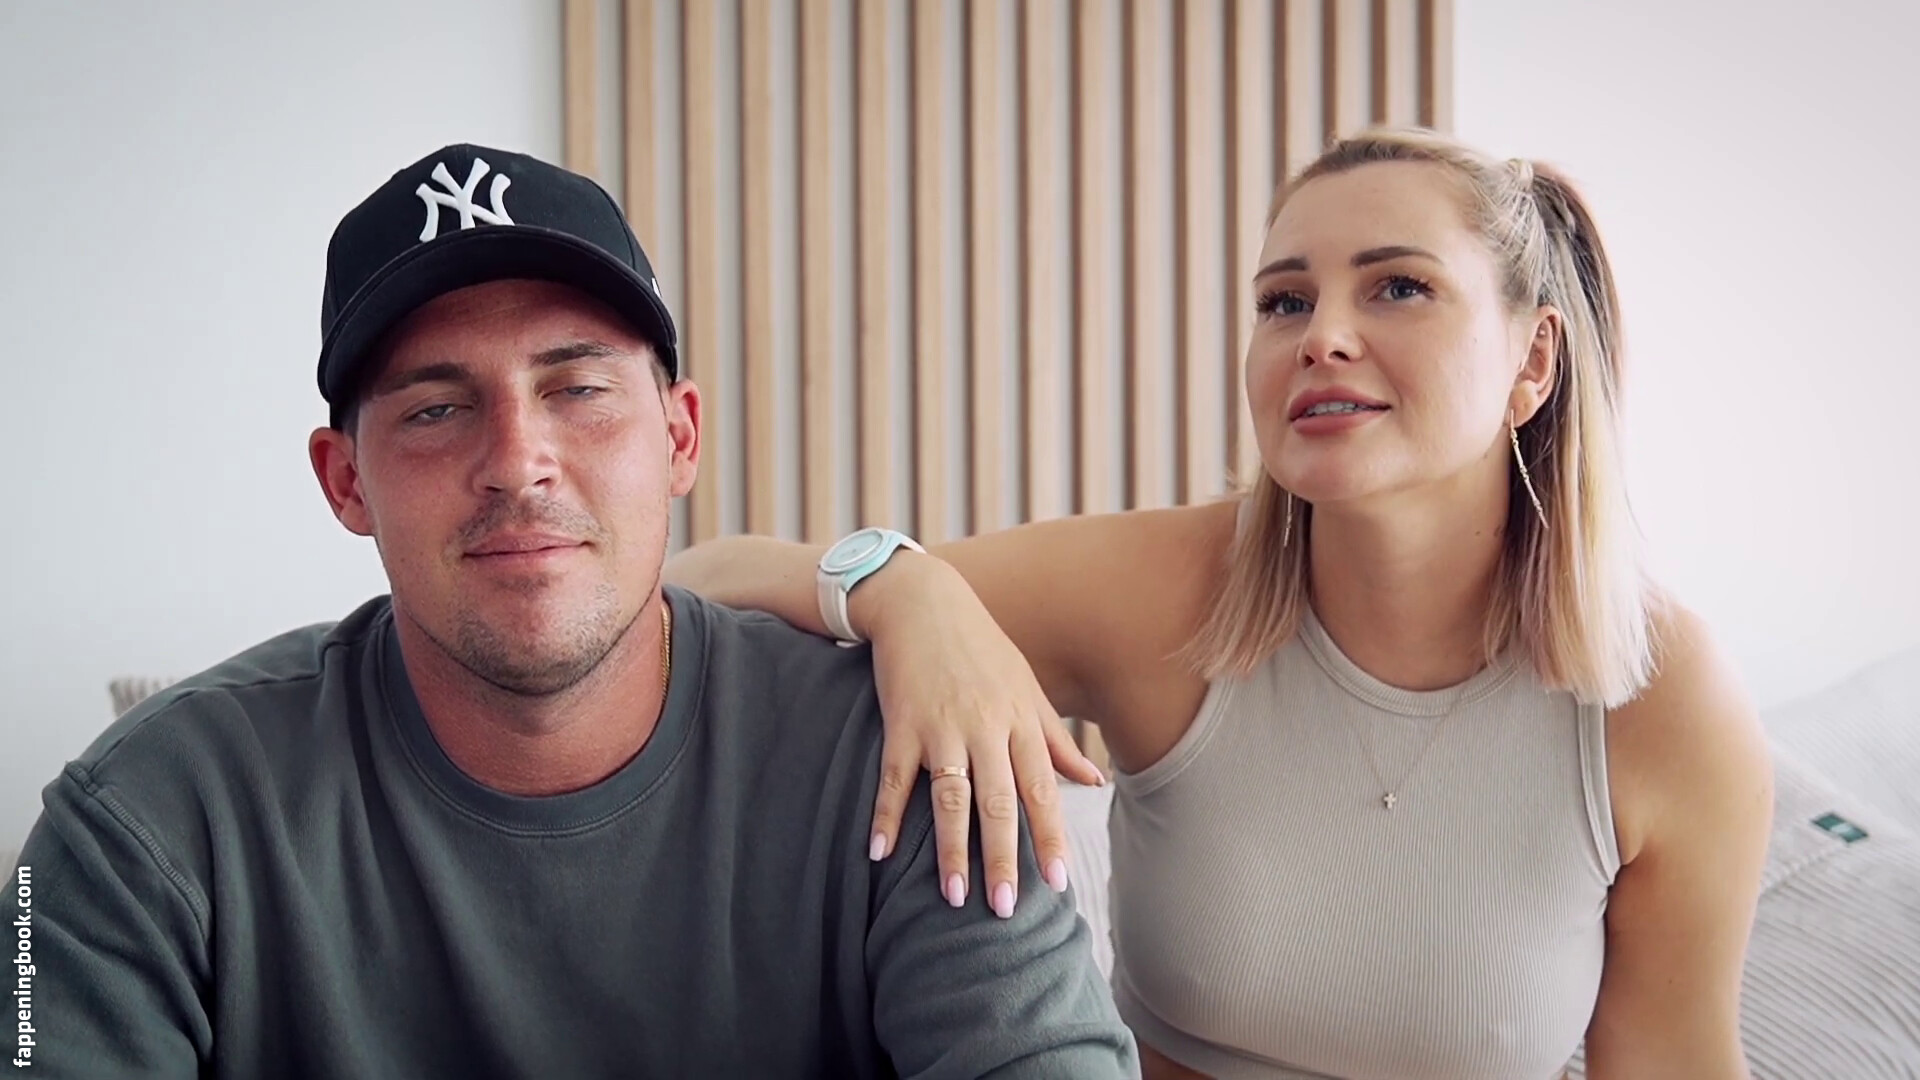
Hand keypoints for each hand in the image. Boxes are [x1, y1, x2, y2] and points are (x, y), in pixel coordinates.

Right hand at [861, 559, 1105, 917]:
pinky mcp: (901, 722)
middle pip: (997, 803)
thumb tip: (1095, 783)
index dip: (1050, 838)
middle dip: (1003, 857)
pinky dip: (885, 815)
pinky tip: (878, 853)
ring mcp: (941, 726)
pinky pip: (893, 777)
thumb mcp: (1026, 688)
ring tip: (954, 895)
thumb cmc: (981, 648)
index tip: (1059, 883)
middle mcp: (985, 727)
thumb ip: (1056, 741)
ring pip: (949, 797)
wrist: (922, 600)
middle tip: (1004, 908)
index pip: (1041, 791)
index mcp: (1020, 722)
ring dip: (950, 849)